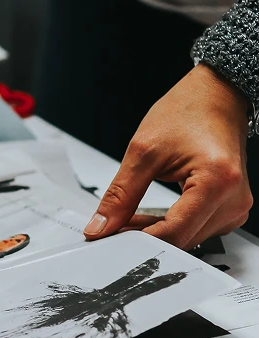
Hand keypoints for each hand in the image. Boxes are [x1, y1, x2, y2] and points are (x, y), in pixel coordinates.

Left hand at [85, 64, 252, 248]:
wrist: (215, 95)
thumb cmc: (188, 112)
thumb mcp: (142, 152)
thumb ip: (119, 195)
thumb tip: (100, 227)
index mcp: (217, 182)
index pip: (173, 233)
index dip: (136, 241)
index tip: (108, 240)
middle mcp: (234, 199)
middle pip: (181, 240)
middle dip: (142, 237)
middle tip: (109, 228)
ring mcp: (235, 206)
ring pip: (187, 239)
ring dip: (155, 233)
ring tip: (126, 217)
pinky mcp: (230, 207)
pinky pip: (196, 229)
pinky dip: (170, 226)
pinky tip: (147, 216)